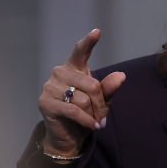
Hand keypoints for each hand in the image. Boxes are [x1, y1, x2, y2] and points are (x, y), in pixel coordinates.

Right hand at [38, 29, 126, 155]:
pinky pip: (74, 110)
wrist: (68, 136)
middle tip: (103, 116)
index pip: (81, 52)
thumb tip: (121, 76)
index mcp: (74, 68)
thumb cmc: (84, 114)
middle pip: (92, 85)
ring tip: (94, 121)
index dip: (88, 42)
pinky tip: (94, 126)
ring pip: (83, 99)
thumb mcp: (100, 101)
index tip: (97, 32)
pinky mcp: (45, 102)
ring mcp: (50, 86)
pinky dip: (87, 120)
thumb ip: (108, 88)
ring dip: (93, 114)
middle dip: (101, 103)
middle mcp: (60, 73)